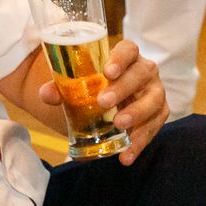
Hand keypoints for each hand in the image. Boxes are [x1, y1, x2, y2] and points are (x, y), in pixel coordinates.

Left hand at [41, 38, 167, 165]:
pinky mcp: (159, 113)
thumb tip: (46, 94)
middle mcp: (144, 71)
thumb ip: (60, 88)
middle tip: (104, 102)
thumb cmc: (94, 88)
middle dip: (124, 88)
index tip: (108, 72)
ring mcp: (154, 91)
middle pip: (141, 74)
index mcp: (125, 57)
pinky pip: (154, 126)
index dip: (121, 58)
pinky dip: (140, 142)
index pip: (128, 49)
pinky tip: (125, 156)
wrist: (107, 105)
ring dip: (137, 113)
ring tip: (120, 126)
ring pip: (154, 100)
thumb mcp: (77, 87)